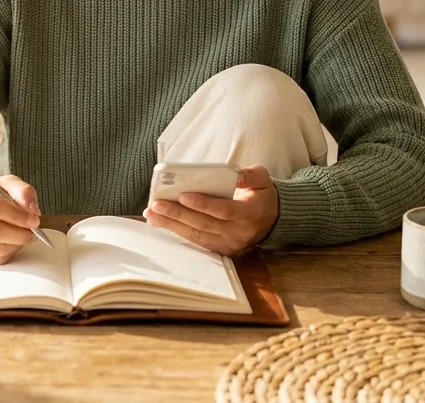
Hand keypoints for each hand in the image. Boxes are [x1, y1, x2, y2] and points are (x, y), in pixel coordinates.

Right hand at [0, 174, 40, 264]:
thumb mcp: (7, 184)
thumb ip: (23, 192)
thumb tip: (33, 211)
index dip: (18, 216)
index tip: (34, 220)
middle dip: (19, 234)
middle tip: (32, 232)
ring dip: (16, 244)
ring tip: (23, 236)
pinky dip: (9, 253)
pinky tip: (12, 243)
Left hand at [143, 165, 278, 255]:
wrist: (272, 219)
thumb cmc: (262, 194)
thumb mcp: (263, 179)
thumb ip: (249, 175)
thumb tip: (234, 174)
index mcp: (250, 214)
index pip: (224, 210)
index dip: (203, 204)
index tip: (183, 196)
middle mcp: (239, 233)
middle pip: (205, 225)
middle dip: (178, 215)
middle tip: (156, 205)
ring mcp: (230, 244)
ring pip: (197, 235)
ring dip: (172, 225)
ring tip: (152, 214)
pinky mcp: (221, 250)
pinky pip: (197, 242)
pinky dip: (178, 232)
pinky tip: (161, 223)